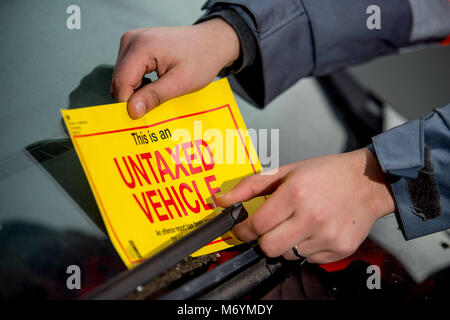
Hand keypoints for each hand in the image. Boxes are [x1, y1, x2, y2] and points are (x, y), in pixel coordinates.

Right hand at [111, 19, 239, 118]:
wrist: (211, 42)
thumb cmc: (201, 60)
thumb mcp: (181, 83)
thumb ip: (155, 96)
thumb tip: (132, 111)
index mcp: (143, 46)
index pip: (122, 83)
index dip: (128, 104)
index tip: (142, 119)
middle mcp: (131, 40)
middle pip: (119, 80)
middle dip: (132, 99)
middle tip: (153, 109)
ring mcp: (131, 41)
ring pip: (120, 78)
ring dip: (135, 92)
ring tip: (158, 94)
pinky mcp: (134, 45)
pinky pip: (126, 71)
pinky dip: (136, 83)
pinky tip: (153, 86)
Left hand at [218, 148, 395, 263]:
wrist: (368, 182)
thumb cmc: (327, 173)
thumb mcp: (287, 171)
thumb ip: (251, 186)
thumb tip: (222, 200)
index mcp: (296, 193)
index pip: (257, 225)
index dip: (243, 230)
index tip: (240, 230)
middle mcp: (312, 217)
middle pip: (269, 247)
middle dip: (262, 239)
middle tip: (269, 228)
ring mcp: (327, 236)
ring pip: (287, 255)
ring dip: (284, 243)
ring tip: (297, 224)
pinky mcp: (339, 249)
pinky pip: (308, 259)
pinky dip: (304, 248)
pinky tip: (314, 230)